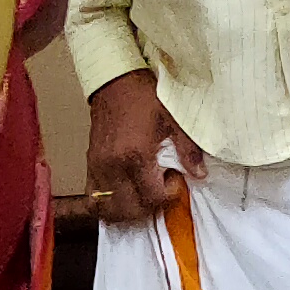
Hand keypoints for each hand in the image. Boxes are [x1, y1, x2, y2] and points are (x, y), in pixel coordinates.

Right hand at [84, 69, 192, 224]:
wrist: (114, 79)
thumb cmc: (144, 96)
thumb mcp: (174, 118)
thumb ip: (188, 149)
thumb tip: (199, 174)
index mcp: (136, 155)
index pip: (151, 198)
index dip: (167, 196)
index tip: (173, 181)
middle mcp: (113, 166)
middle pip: (129, 210)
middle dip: (148, 208)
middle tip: (158, 189)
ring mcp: (98, 167)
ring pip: (108, 210)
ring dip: (127, 211)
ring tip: (140, 195)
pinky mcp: (90, 165)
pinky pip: (92, 198)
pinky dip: (107, 204)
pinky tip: (121, 194)